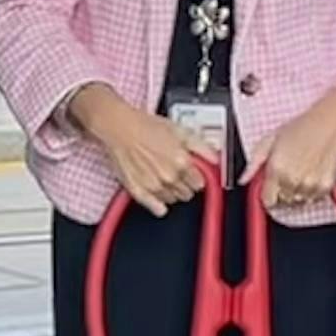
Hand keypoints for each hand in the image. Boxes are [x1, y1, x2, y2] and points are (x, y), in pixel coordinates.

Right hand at [71, 86, 210, 216]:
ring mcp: (154, 187)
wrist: (119, 127)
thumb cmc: (146, 126)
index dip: (196, 177)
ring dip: (172, 192)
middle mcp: (170, 177)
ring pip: (173, 200)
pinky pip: (157, 209)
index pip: (200, 184)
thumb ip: (201, 147)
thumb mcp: (180, 130)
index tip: (192, 173)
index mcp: (182, 163)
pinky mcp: (139, 192)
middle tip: (176, 172)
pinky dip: (159, 205)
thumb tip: (216, 159)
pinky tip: (158, 195)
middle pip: (187, 194)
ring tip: (163, 176)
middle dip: (185, 184)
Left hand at [257, 85, 335, 214]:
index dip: (267, 193)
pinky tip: (311, 173)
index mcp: (276, 170)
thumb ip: (254, 162)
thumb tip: (243, 179)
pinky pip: (313, 198)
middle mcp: (293, 180)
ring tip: (300, 170)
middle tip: (288, 171)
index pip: (267, 200)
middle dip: (282, 190)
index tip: (270, 186)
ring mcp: (310, 185)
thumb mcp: (270, 139)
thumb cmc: (302, 126)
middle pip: (283, 201)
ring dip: (297, 191)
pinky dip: (311, 190)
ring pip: (298, 201)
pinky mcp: (325, 187)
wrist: (330, 122)